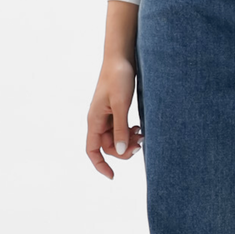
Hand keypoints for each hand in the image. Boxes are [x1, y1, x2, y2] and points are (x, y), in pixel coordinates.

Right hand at [86, 57, 142, 178]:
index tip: (113, 176)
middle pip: (109, 147)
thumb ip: (120, 128)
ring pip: (116, 138)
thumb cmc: (118, 77)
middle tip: (142, 143)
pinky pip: (121, 129)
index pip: (92, 150)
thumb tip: (122, 151)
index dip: (100, 165)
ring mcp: (106, 115)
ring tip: (143, 134)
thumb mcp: (121, 105)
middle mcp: (98, 120)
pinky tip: (139, 126)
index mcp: (94, 120)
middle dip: (124, 150)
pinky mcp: (115, 110)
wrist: (121, 57)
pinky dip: (130, 132)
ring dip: (129, 140)